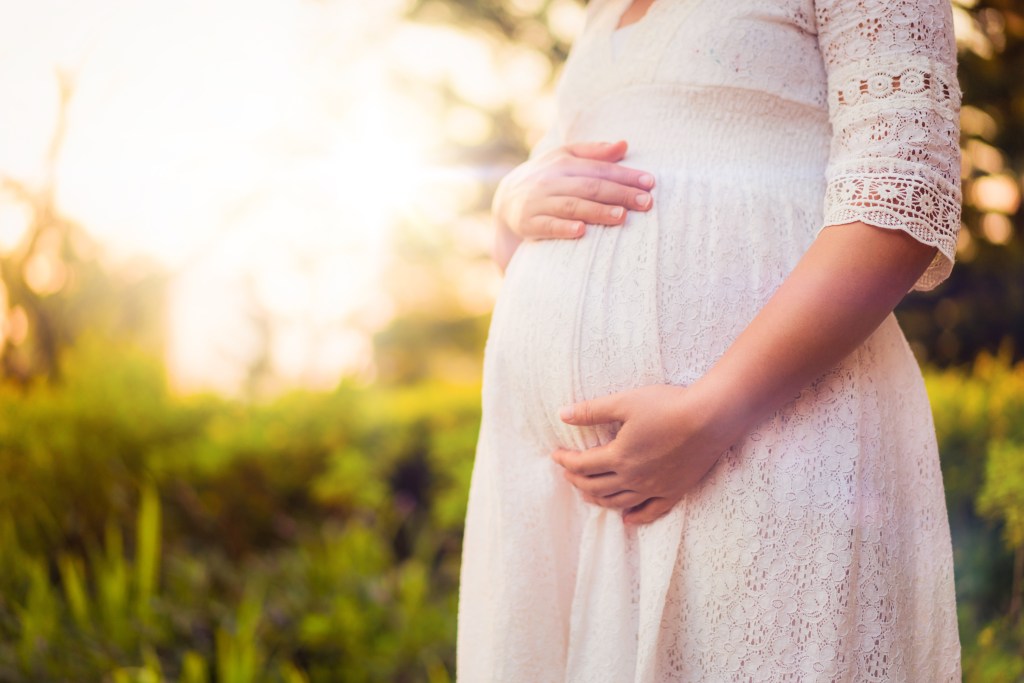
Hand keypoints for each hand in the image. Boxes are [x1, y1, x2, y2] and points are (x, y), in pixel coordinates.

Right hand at [494, 140, 654, 241]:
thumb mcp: (565, 158)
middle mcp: (550, 180)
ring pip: (571, 206)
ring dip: (597, 211)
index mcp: (563, 163)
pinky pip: (547, 226)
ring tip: (621, 216)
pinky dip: (563, 228)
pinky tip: (581, 231)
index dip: (625, 175)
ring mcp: (538, 202)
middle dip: (619, 194)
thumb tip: (624, 144)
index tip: (650, 183)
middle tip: (646, 202)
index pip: (599, 169)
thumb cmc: (546, 177)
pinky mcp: (528, 223)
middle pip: (590, 187)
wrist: (506, 200)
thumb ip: (594, 152)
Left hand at [551, 384, 738, 524]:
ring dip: (598, 499)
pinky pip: (651, 511)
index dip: (566, 461)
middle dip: (577, 481)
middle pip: (596, 487)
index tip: (556, 455)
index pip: (582, 465)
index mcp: (619, 456)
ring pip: (619, 502)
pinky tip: (626, 519)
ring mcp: (654, 488)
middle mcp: (634, 478)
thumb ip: (591, 411)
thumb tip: (562, 414)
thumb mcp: (625, 402)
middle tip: (568, 473)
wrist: (710, 418)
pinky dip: (635, 517)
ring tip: (587, 494)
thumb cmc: (668, 405)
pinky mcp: (675, 491)